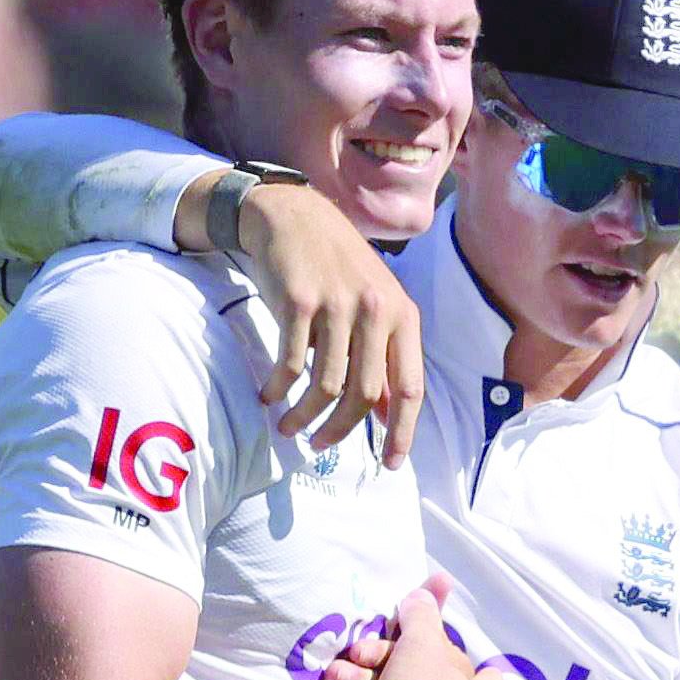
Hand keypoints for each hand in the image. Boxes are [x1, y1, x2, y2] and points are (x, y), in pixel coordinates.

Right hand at [216, 177, 420, 466]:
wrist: (293, 216)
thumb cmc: (336, 268)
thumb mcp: (373, 306)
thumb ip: (383, 356)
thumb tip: (387, 415)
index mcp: (402, 315)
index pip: (411, 388)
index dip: (402, 432)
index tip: (390, 464)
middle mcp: (376, 310)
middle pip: (364, 395)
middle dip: (341, 431)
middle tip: (320, 446)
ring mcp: (338, 305)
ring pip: (326, 386)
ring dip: (304, 417)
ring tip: (288, 426)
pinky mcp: (299, 302)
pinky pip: (290, 364)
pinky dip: (278, 389)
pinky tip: (268, 396)